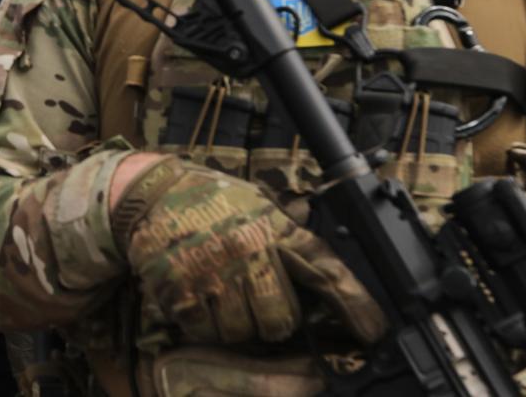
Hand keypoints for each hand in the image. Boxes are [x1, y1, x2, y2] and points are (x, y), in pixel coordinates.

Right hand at [114, 156, 385, 345]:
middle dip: (274, 319)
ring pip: (243, 332)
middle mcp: (247, 250)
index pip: (327, 272)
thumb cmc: (210, 200)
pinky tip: (199, 297)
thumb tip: (328, 281)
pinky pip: (205, 332)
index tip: (375, 334)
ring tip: (222, 294)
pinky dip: (204, 324)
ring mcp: (212, 273)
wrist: (150, 191)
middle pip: (282, 319)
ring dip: (236, 323)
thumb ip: (288, 237)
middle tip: (256, 299)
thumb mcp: (259, 206)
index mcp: (273, 227)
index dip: (357, 307)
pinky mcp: (180, 290)